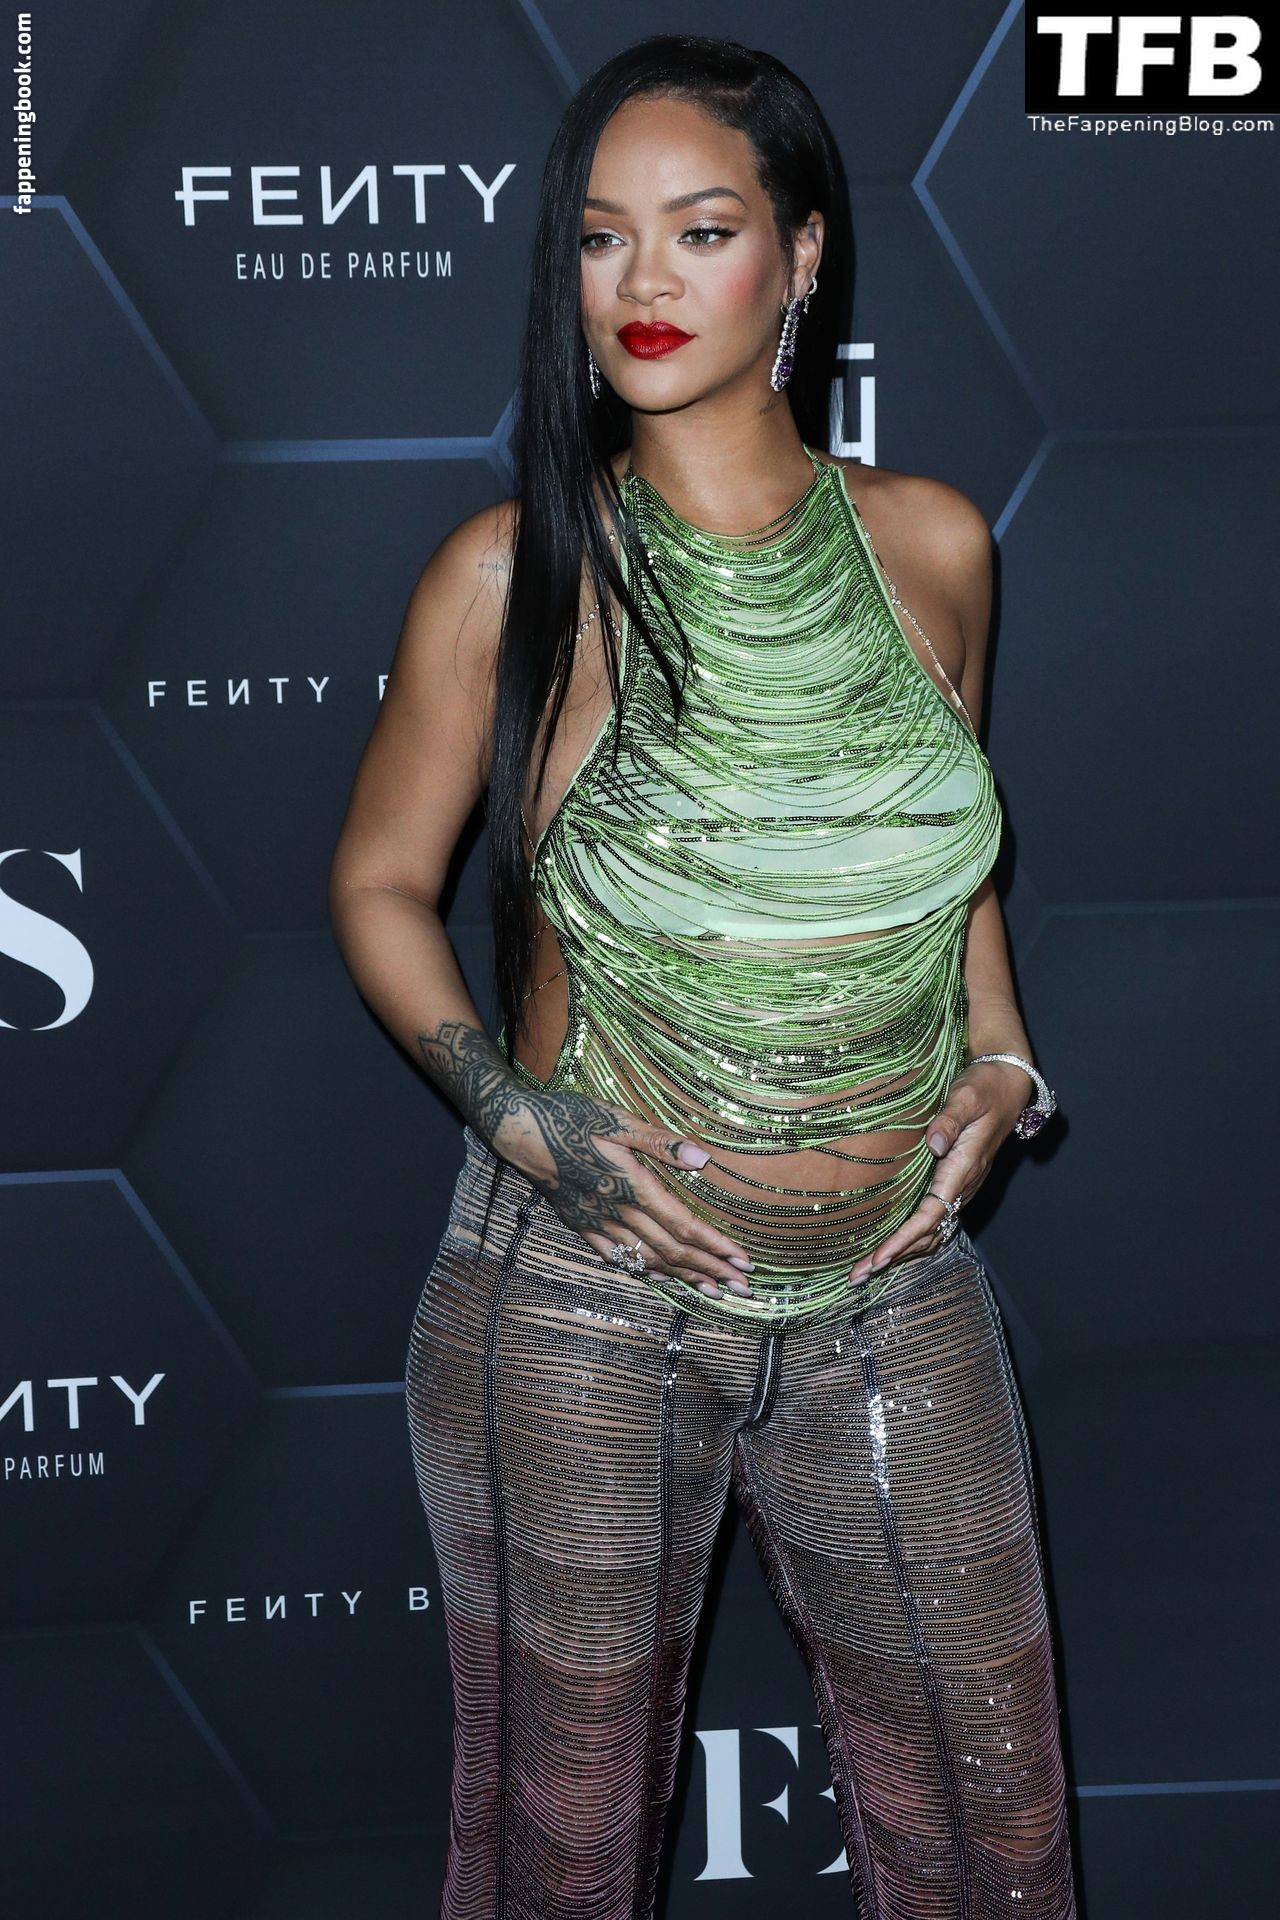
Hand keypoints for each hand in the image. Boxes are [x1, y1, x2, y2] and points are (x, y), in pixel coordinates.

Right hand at [494, 1089, 755, 1300]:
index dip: (716, 1246)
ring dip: (684, 1277)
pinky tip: (661, 1278)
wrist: (519, 1132)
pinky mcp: (581, 1224)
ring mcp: (597, 1222)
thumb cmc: (570, 1117)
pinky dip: (643, 1271)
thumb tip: (702, 1158)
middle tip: (742, 1287)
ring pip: (648, 1259)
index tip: (743, 1260)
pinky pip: (616, 1257)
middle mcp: (617, 1211)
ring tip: (712, 1290)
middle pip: (672, 1250)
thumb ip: (660, 1143)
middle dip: (710, 1270)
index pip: (684, 1225)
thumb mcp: (618, 1120)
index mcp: (632, 1185)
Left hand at [846, 1059, 1030, 1282]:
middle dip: (893, 1257)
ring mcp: (959, 1189)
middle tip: (857, 1276)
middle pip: (927, 1235)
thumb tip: (935, 1143)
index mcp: (963, 1169)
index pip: (931, 1215)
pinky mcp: (953, 1185)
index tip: (879, 1257)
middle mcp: (962, 1187)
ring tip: (866, 1270)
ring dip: (900, 1254)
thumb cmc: (984, 1088)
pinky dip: (910, 1240)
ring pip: (930, 1234)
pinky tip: (890, 1247)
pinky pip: (932, 1222)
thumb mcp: (967, 1096)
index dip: (904, 1239)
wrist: (1007, 1086)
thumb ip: (950, 1118)